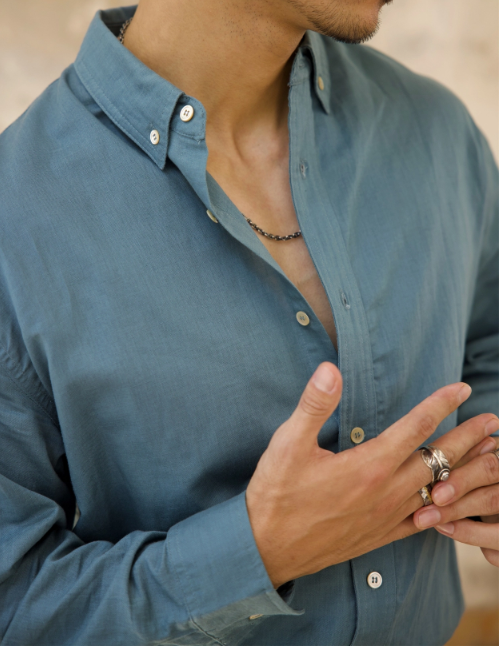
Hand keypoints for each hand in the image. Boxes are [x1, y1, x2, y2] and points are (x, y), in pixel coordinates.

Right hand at [245, 362, 497, 587]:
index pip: (415, 427)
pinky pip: (424, 522)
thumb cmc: (276, 495)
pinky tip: (451, 503)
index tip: (462, 389)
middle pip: (437, 459)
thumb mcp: (287, 444)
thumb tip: (331, 370)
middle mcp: (385, 492)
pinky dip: (445, 508)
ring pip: (438, 491)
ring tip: (486, 458)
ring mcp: (386, 517)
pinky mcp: (379, 536)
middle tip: (493, 422)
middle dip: (468, 437)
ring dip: (464, 471)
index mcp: (368, 465)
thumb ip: (314, 405)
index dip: (441, 404)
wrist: (267, 548)